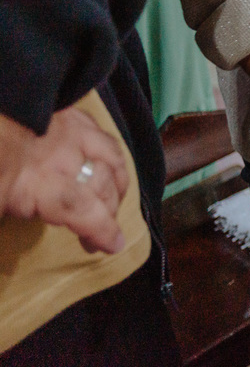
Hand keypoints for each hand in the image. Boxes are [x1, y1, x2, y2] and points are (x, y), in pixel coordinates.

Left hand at [2, 105, 129, 253]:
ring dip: (119, 180)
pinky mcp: (69, 111)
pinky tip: (105, 157)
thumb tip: (1, 258)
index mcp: (45, 185)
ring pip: (112, 156)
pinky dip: (110, 151)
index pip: (86, 213)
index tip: (114, 245)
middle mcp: (68, 158)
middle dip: (110, 211)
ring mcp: (71, 130)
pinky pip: (101, 132)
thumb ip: (10, 210)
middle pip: (103, 187)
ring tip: (115, 195)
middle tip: (103, 229)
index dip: (104, 231)